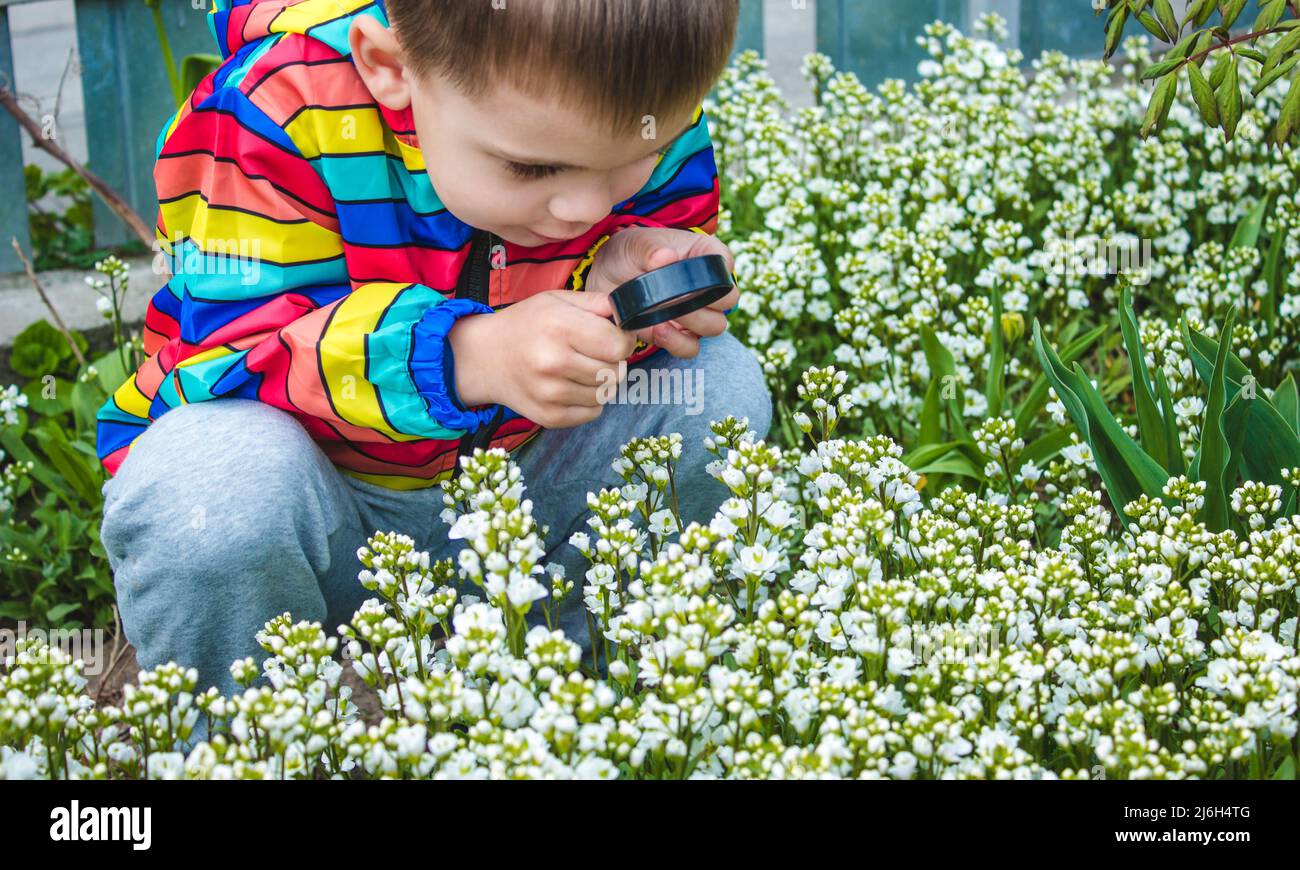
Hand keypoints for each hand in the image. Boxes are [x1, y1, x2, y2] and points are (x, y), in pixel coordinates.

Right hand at [446, 289, 636, 428]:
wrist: (483, 357)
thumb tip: (631, 313)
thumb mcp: (557, 300)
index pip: (619, 345)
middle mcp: (554, 361)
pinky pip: (592, 412)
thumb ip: (597, 303)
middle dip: (612, 361)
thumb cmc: (526, 324)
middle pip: (616, 371)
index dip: (623, 341)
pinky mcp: (549, 416)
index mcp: (560, 327)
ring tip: (579, 368)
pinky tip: (571, 385)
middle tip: (593, 353)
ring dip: (601, 381)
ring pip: (606, 393)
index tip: (614, 337)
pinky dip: (589, 400)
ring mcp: (550, 393)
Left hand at [582, 227, 738, 357]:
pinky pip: (691, 348)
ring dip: (694, 324)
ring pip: (715, 326)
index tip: (694, 274)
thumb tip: (666, 257)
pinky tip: (658, 330)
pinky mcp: (678, 334)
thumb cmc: (627, 253)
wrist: (605, 278)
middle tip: (679, 299)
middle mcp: (705, 285)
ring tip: (666, 316)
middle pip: (728, 299)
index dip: (716, 270)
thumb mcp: (634, 243)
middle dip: (706, 302)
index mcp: (702, 253)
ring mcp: (695, 312)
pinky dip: (678, 343)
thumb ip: (649, 249)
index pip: (724, 261)